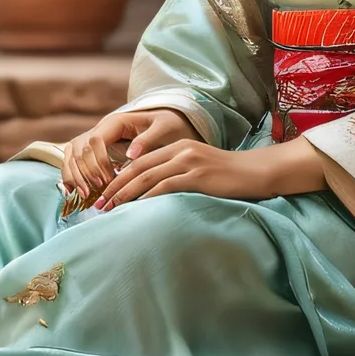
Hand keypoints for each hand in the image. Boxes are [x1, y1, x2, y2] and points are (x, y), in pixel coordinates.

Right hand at [60, 109, 196, 201]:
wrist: (169, 125)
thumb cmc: (168, 126)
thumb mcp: (164, 129)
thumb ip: (148, 140)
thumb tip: (130, 154)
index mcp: (114, 122)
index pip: (96, 141)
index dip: (99, 162)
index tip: (109, 181)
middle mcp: (100, 129)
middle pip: (81, 149)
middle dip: (86, 172)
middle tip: (96, 193)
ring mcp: (93, 139)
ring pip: (73, 155)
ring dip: (76, 176)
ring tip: (86, 195)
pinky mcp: (92, 151)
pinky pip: (73, 161)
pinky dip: (71, 176)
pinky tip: (72, 191)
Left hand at [95, 137, 326, 207]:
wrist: (258, 172)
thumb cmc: (228, 177)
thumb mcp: (199, 170)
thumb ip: (176, 175)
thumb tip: (151, 194)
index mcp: (176, 146)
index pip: (138, 162)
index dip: (117, 178)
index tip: (102, 194)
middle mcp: (179, 150)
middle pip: (137, 168)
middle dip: (113, 187)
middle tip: (97, 204)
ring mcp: (188, 161)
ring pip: (147, 177)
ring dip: (124, 194)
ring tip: (110, 209)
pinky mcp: (198, 176)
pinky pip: (166, 186)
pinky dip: (147, 197)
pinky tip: (135, 209)